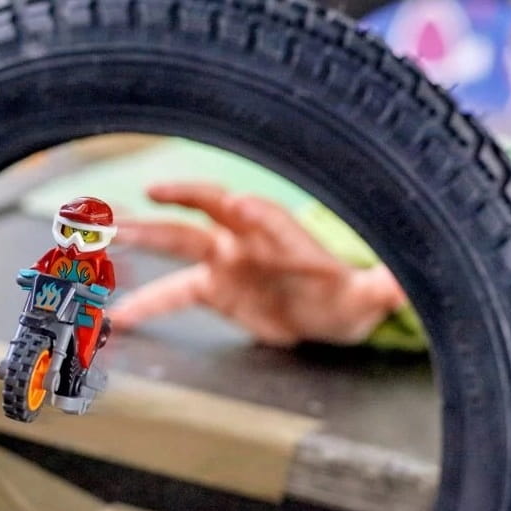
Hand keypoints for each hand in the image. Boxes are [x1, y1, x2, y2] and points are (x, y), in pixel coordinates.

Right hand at [109, 182, 404, 346]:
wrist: (329, 311)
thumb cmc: (349, 298)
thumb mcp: (368, 298)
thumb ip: (384, 290)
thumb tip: (406, 286)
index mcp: (286, 237)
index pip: (268, 218)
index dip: (256, 215)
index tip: (242, 208)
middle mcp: (249, 238)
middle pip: (210, 211)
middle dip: (181, 201)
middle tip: (149, 194)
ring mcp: (226, 258)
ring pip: (177, 241)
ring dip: (142, 235)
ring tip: (103, 233)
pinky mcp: (213, 287)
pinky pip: (172, 292)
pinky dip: (144, 303)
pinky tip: (115, 316)